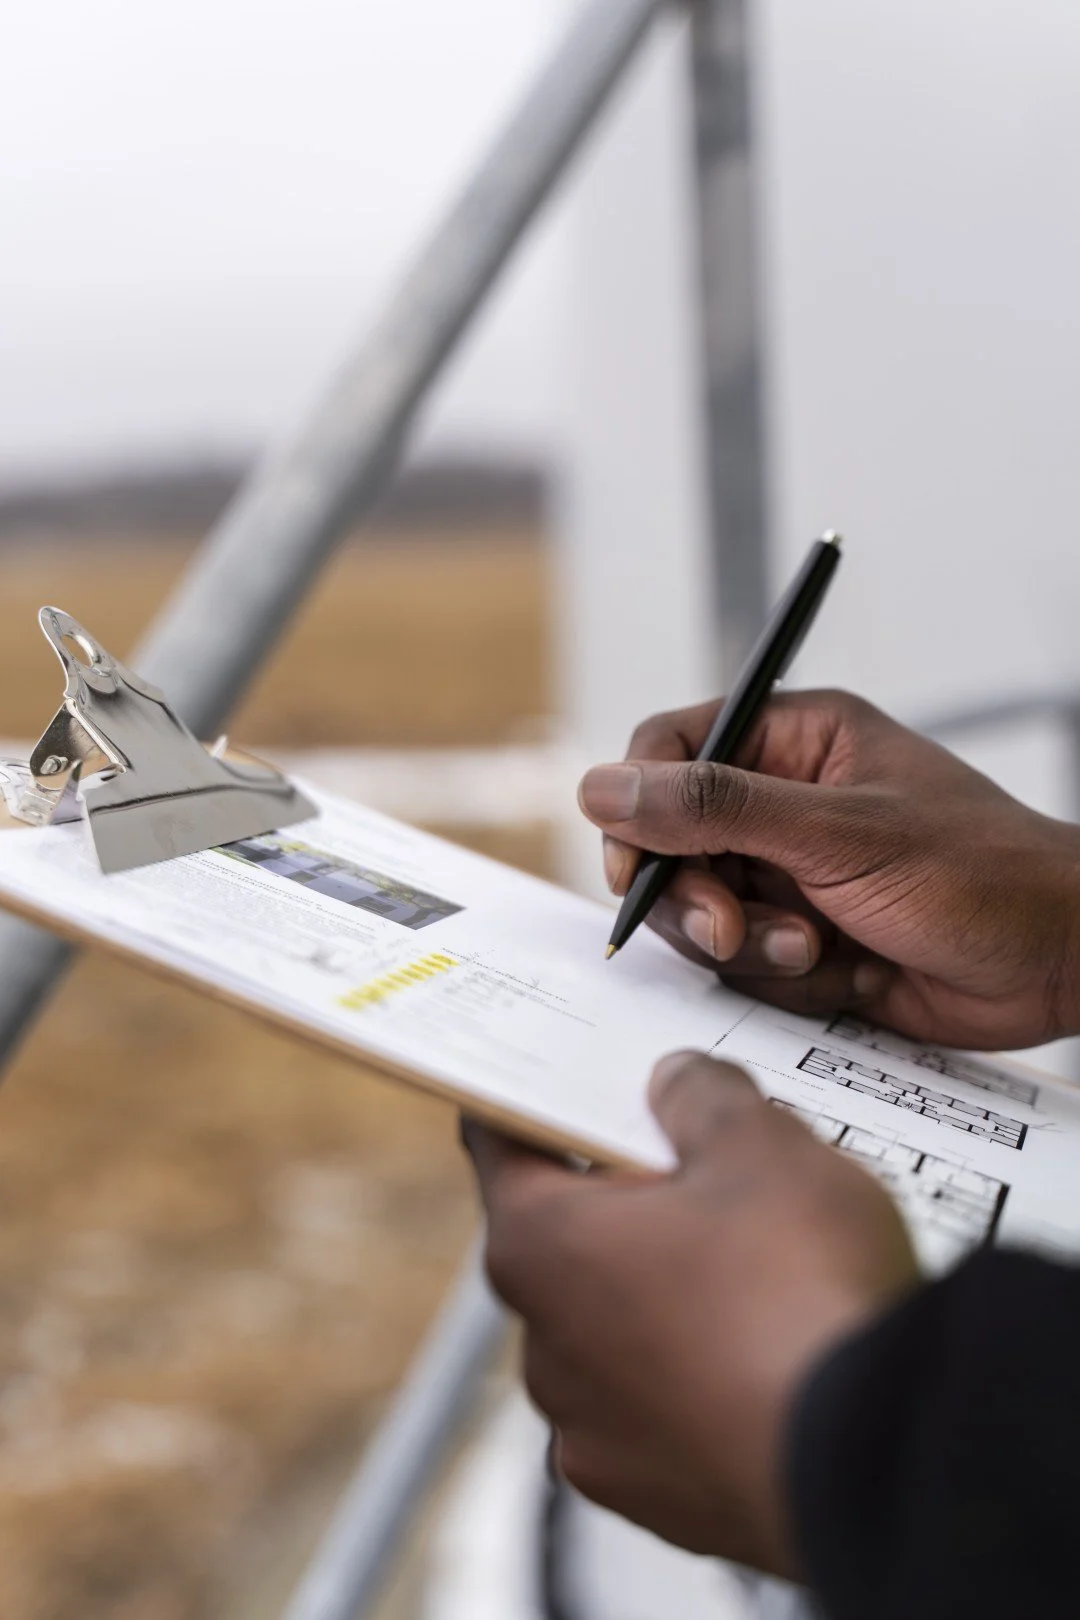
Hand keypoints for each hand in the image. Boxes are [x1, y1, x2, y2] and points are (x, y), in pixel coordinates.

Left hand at [466, 1052, 916, 1572]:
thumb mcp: (760, 1144)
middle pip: (569, 1243)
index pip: (502, 1147)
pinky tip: (777, 1353)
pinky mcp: (662, 1504)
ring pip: (622, 1335)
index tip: (558, 1088)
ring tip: (765, 1272)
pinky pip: (670, 1414)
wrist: (877, 1466)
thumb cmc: (797, 1295)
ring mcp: (598, 1437)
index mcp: (540, 1245)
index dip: (537, 1107)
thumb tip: (677, 1085)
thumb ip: (703, 1096)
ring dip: (669, 1300)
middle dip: (628, 1204)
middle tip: (707, 1170)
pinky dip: (707, 1381)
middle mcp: (545, 1351)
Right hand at [578, 690, 1079, 1049]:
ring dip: (750, 947)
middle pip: (670, 844)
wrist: (1061, 964)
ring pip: (701, 914)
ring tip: (817, 950)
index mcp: (793, 742)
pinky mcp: (802, 941)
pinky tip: (847, 971)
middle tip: (733, 931)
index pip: (670, 750)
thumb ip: (715, 808)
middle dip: (697, 899)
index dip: (638, 807)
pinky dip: (785, 980)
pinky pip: (743, 967)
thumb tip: (603, 786)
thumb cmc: (981, 873)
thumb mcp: (837, 833)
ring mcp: (790, 876)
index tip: (636, 866)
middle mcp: (781, 804)